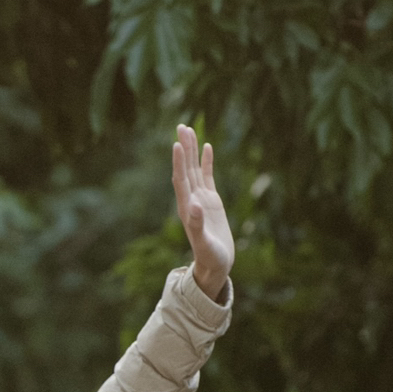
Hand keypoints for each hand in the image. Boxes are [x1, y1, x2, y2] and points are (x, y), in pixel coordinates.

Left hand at [173, 124, 233, 298]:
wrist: (216, 265)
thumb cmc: (210, 258)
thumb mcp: (204, 244)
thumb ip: (197, 225)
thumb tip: (194, 205)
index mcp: (187, 208)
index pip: (181, 180)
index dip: (179, 163)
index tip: (177, 144)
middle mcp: (191, 200)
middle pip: (185, 169)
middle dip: (183, 148)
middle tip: (181, 127)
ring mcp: (201, 198)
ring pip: (194, 169)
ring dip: (191, 150)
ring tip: (189, 130)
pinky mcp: (211, 200)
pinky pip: (207, 176)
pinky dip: (206, 162)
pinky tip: (207, 147)